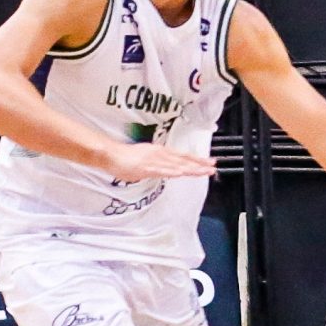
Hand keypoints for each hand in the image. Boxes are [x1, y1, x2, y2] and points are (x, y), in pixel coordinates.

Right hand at [101, 142, 217, 182]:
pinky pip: (163, 170)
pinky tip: (183, 173)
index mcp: (160, 152)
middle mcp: (160, 154)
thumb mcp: (144, 161)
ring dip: (192, 169)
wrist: (111, 155)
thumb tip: (160, 171)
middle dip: (199, 164)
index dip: (196, 160)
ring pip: (177, 165)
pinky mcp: (147, 167)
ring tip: (204, 171)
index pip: (182, 157)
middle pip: (183, 160)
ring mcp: (155, 160)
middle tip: (213, 167)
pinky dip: (174, 172)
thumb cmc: (124, 158)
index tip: (208, 163)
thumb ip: (155, 167)